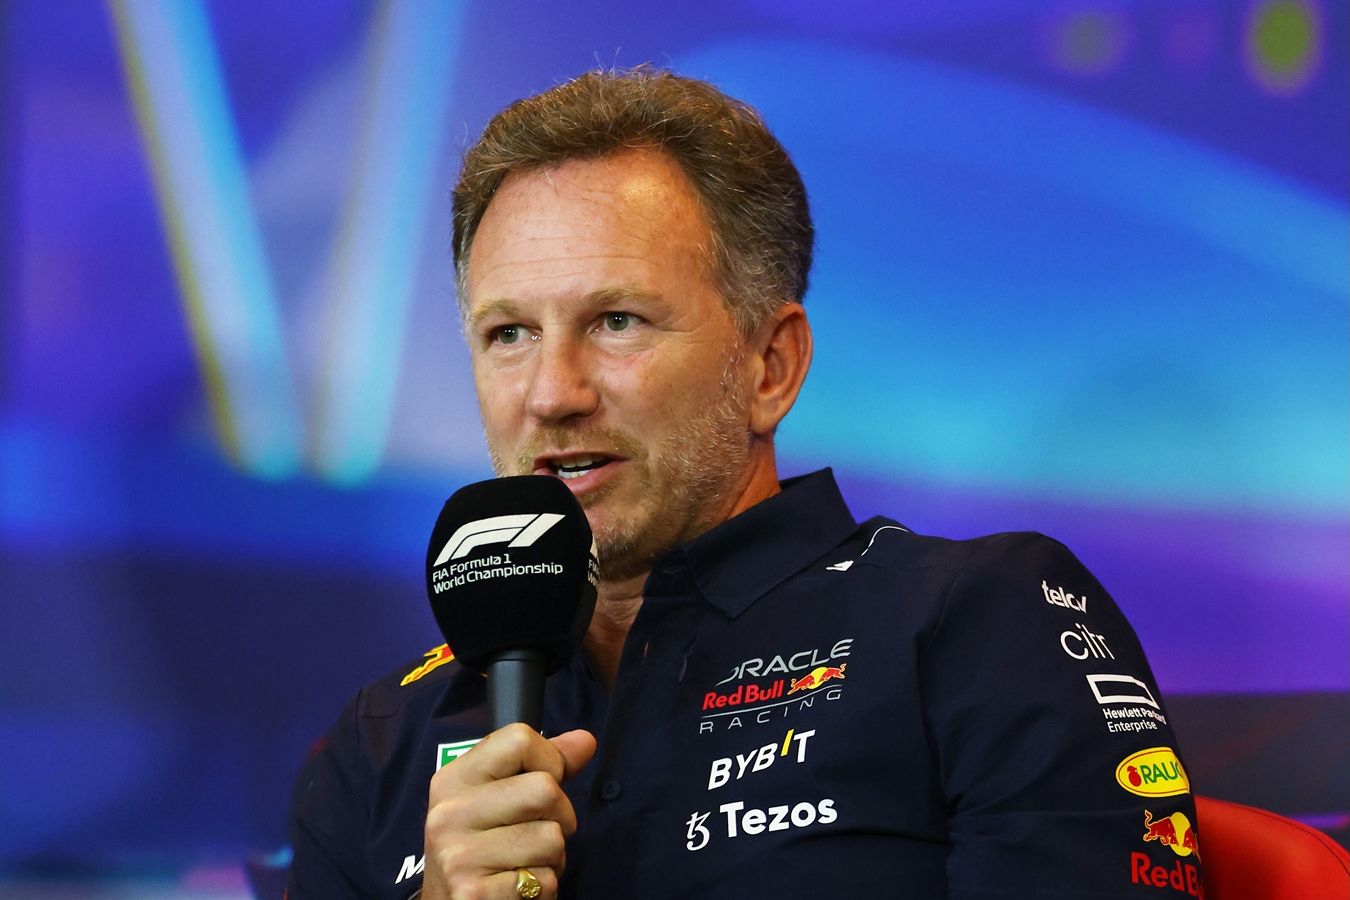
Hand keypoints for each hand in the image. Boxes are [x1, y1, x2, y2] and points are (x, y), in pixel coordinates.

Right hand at [420, 724, 596, 898]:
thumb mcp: (499, 798)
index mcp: (454, 779)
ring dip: (553, 858)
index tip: (544, 784)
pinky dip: (544, 888)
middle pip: (545, 789)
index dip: (550, 761)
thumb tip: (586, 740)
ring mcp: (459, 855)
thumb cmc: (482, 849)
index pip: (519, 740)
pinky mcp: (474, 894)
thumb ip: (543, 766)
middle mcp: (450, 813)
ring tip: (526, 864)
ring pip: (552, 838)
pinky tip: (518, 888)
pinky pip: (545, 881)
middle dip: (560, 816)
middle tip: (537, 835)